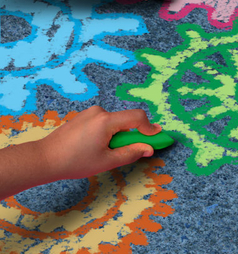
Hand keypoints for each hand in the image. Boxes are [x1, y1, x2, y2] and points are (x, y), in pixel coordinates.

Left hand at [40, 106, 161, 179]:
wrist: (44, 158)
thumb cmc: (74, 162)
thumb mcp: (106, 161)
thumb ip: (131, 153)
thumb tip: (148, 148)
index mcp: (106, 121)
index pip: (137, 117)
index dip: (149, 127)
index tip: (157, 137)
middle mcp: (99, 112)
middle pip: (126, 120)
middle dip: (131, 135)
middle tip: (131, 151)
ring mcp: (90, 113)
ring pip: (115, 122)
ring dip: (118, 135)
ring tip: (104, 152)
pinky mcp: (84, 117)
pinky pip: (104, 122)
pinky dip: (108, 133)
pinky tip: (95, 147)